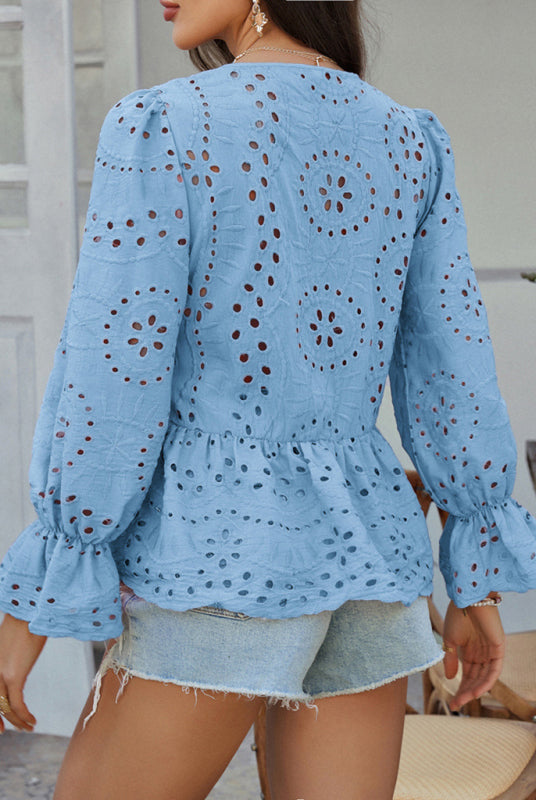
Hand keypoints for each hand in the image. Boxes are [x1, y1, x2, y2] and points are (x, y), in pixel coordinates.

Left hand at [0, 612, 46, 732]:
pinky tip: (32, 720)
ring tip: (28, 727)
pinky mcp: (14, 675)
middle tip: (3, 730)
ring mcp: (1, 674)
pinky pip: (17, 704)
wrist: (30, 612)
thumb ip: (10, 658)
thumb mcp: (12, 644)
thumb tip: (18, 665)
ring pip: (5, 707)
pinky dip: (24, 716)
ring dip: (17, 720)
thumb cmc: (25, 624)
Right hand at [442, 599, 504, 711]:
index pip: (467, 675)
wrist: (467, 599)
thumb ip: (449, 659)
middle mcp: (481, 654)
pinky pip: (494, 670)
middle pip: (475, 679)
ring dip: (475, 690)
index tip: (452, 703)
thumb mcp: (449, 640)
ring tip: (464, 700)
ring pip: (485, 677)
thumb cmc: (457, 615)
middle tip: (456, 705)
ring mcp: (491, 652)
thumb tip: (449, 677)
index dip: (460, 689)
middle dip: (466, 693)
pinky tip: (477, 691)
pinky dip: (487, 681)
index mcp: (470, 651)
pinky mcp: (499, 649)